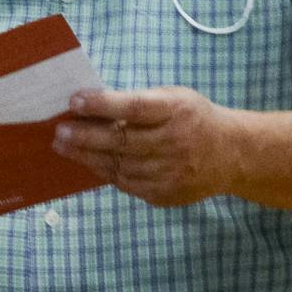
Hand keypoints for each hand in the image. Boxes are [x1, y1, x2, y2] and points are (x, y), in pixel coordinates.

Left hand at [52, 86, 235, 207]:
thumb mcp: (173, 98)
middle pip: (122, 141)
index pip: (134, 108)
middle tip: (59, 131)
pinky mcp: (164, 193)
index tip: (74, 101)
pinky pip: (125, 183)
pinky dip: (103, 170)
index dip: (103, 104)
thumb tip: (89, 105)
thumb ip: (137, 102)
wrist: (231, 155)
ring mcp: (170, 172)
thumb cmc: (191, 118)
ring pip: (119, 165)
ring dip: (86, 155)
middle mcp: (175, 143)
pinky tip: (87, 160)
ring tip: (63, 145)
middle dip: (85, 136)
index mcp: (176, 111)